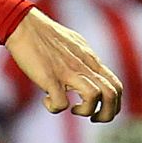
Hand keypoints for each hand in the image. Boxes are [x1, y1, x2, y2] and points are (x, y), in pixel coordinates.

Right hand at [6, 9, 122, 121]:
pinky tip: (46, 100)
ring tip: (72, 109)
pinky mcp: (49, 77)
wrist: (24, 25)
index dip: (114, 106)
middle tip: (91, 117)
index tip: (99, 110)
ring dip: (85, 111)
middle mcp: (84, 66)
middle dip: (106, 114)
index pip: (116, 87)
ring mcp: (67, 71)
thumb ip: (84, 60)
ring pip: (94, 97)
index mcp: (91, 60)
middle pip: (112, 94)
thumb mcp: (75, 45)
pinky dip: (54, 108)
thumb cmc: (46, 35)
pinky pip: (61, 102)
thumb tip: (87, 74)